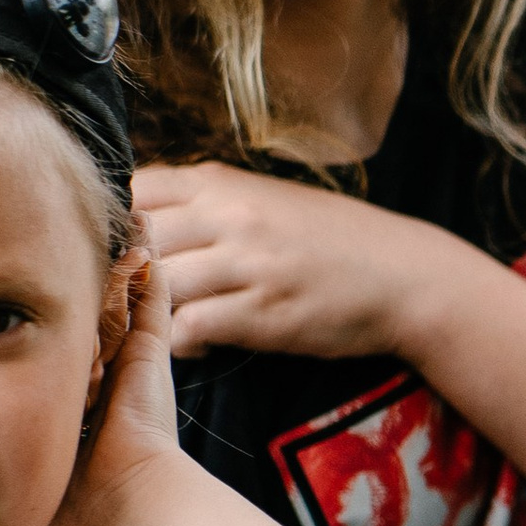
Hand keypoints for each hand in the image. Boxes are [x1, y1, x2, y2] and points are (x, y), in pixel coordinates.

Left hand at [41, 240, 182, 525]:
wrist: (124, 509)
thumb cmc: (73, 508)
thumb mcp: (12, 470)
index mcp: (79, 412)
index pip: (66, 356)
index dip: (52, 327)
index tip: (38, 297)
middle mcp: (108, 385)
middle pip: (97, 320)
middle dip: (92, 285)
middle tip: (78, 243)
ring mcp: (133, 368)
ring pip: (125, 301)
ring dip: (123, 263)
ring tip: (121, 221)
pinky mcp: (152, 357)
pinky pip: (152, 299)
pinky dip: (150, 263)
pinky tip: (143, 230)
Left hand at [134, 162, 448, 362]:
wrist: (407, 275)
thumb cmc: (338, 240)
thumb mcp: (271, 199)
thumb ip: (212, 203)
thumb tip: (147, 219)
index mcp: (225, 182)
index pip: (135, 189)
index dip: (118, 223)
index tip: (124, 250)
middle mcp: (231, 215)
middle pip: (136, 239)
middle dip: (125, 272)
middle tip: (130, 297)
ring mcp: (247, 264)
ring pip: (156, 284)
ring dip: (150, 311)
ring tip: (160, 324)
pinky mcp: (263, 313)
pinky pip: (189, 328)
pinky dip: (180, 342)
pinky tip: (198, 343)